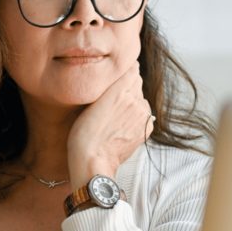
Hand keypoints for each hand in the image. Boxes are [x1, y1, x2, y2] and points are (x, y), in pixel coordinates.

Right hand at [67, 63, 153, 186]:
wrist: (94, 162)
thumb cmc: (84, 134)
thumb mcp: (90, 102)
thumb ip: (110, 83)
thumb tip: (127, 69)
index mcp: (120, 89)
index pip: (131, 69)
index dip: (121, 72)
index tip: (112, 80)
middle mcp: (136, 99)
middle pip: (136, 83)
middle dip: (126, 88)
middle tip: (109, 102)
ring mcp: (143, 115)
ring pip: (140, 99)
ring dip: (131, 102)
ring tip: (114, 116)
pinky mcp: (147, 128)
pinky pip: (144, 114)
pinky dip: (136, 117)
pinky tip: (121, 126)